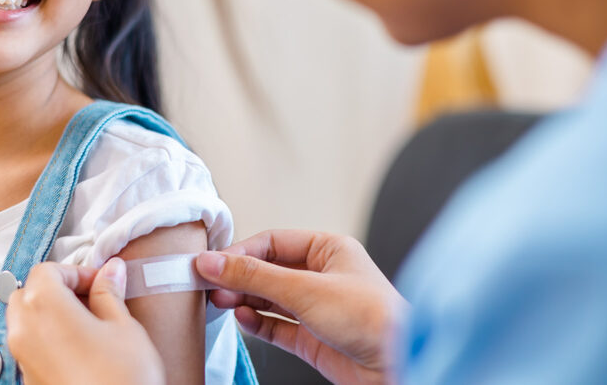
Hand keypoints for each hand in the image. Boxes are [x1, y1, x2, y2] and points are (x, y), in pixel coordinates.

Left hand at [6, 258, 164, 384]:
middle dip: (58, 290)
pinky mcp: (28, 381)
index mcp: (44, 305)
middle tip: (93, 300)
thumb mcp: (124, 326)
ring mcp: (22, 359)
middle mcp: (23, 330)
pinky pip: (30, 348)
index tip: (102, 282)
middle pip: (29, 293)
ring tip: (90, 326)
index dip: (77, 271)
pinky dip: (49, 339)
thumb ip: (110, 293)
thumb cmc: (123, 377)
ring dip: (51, 314)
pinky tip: (81, 350)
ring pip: (25, 321)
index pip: (48, 270)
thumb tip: (111, 269)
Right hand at [195, 230, 407, 384]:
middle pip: (268, 269)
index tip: (210, 263)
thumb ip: (255, 276)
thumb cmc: (371, 317)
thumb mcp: (305, 289)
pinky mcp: (314, 338)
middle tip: (207, 283)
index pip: (273, 242)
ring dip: (243, 298)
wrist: (398, 365)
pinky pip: (276, 325)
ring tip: (219, 300)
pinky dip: (256, 322)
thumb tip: (213, 262)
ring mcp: (318, 308)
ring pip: (270, 298)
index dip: (240, 252)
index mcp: (329, 249)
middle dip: (238, 276)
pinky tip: (242, 317)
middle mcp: (323, 275)